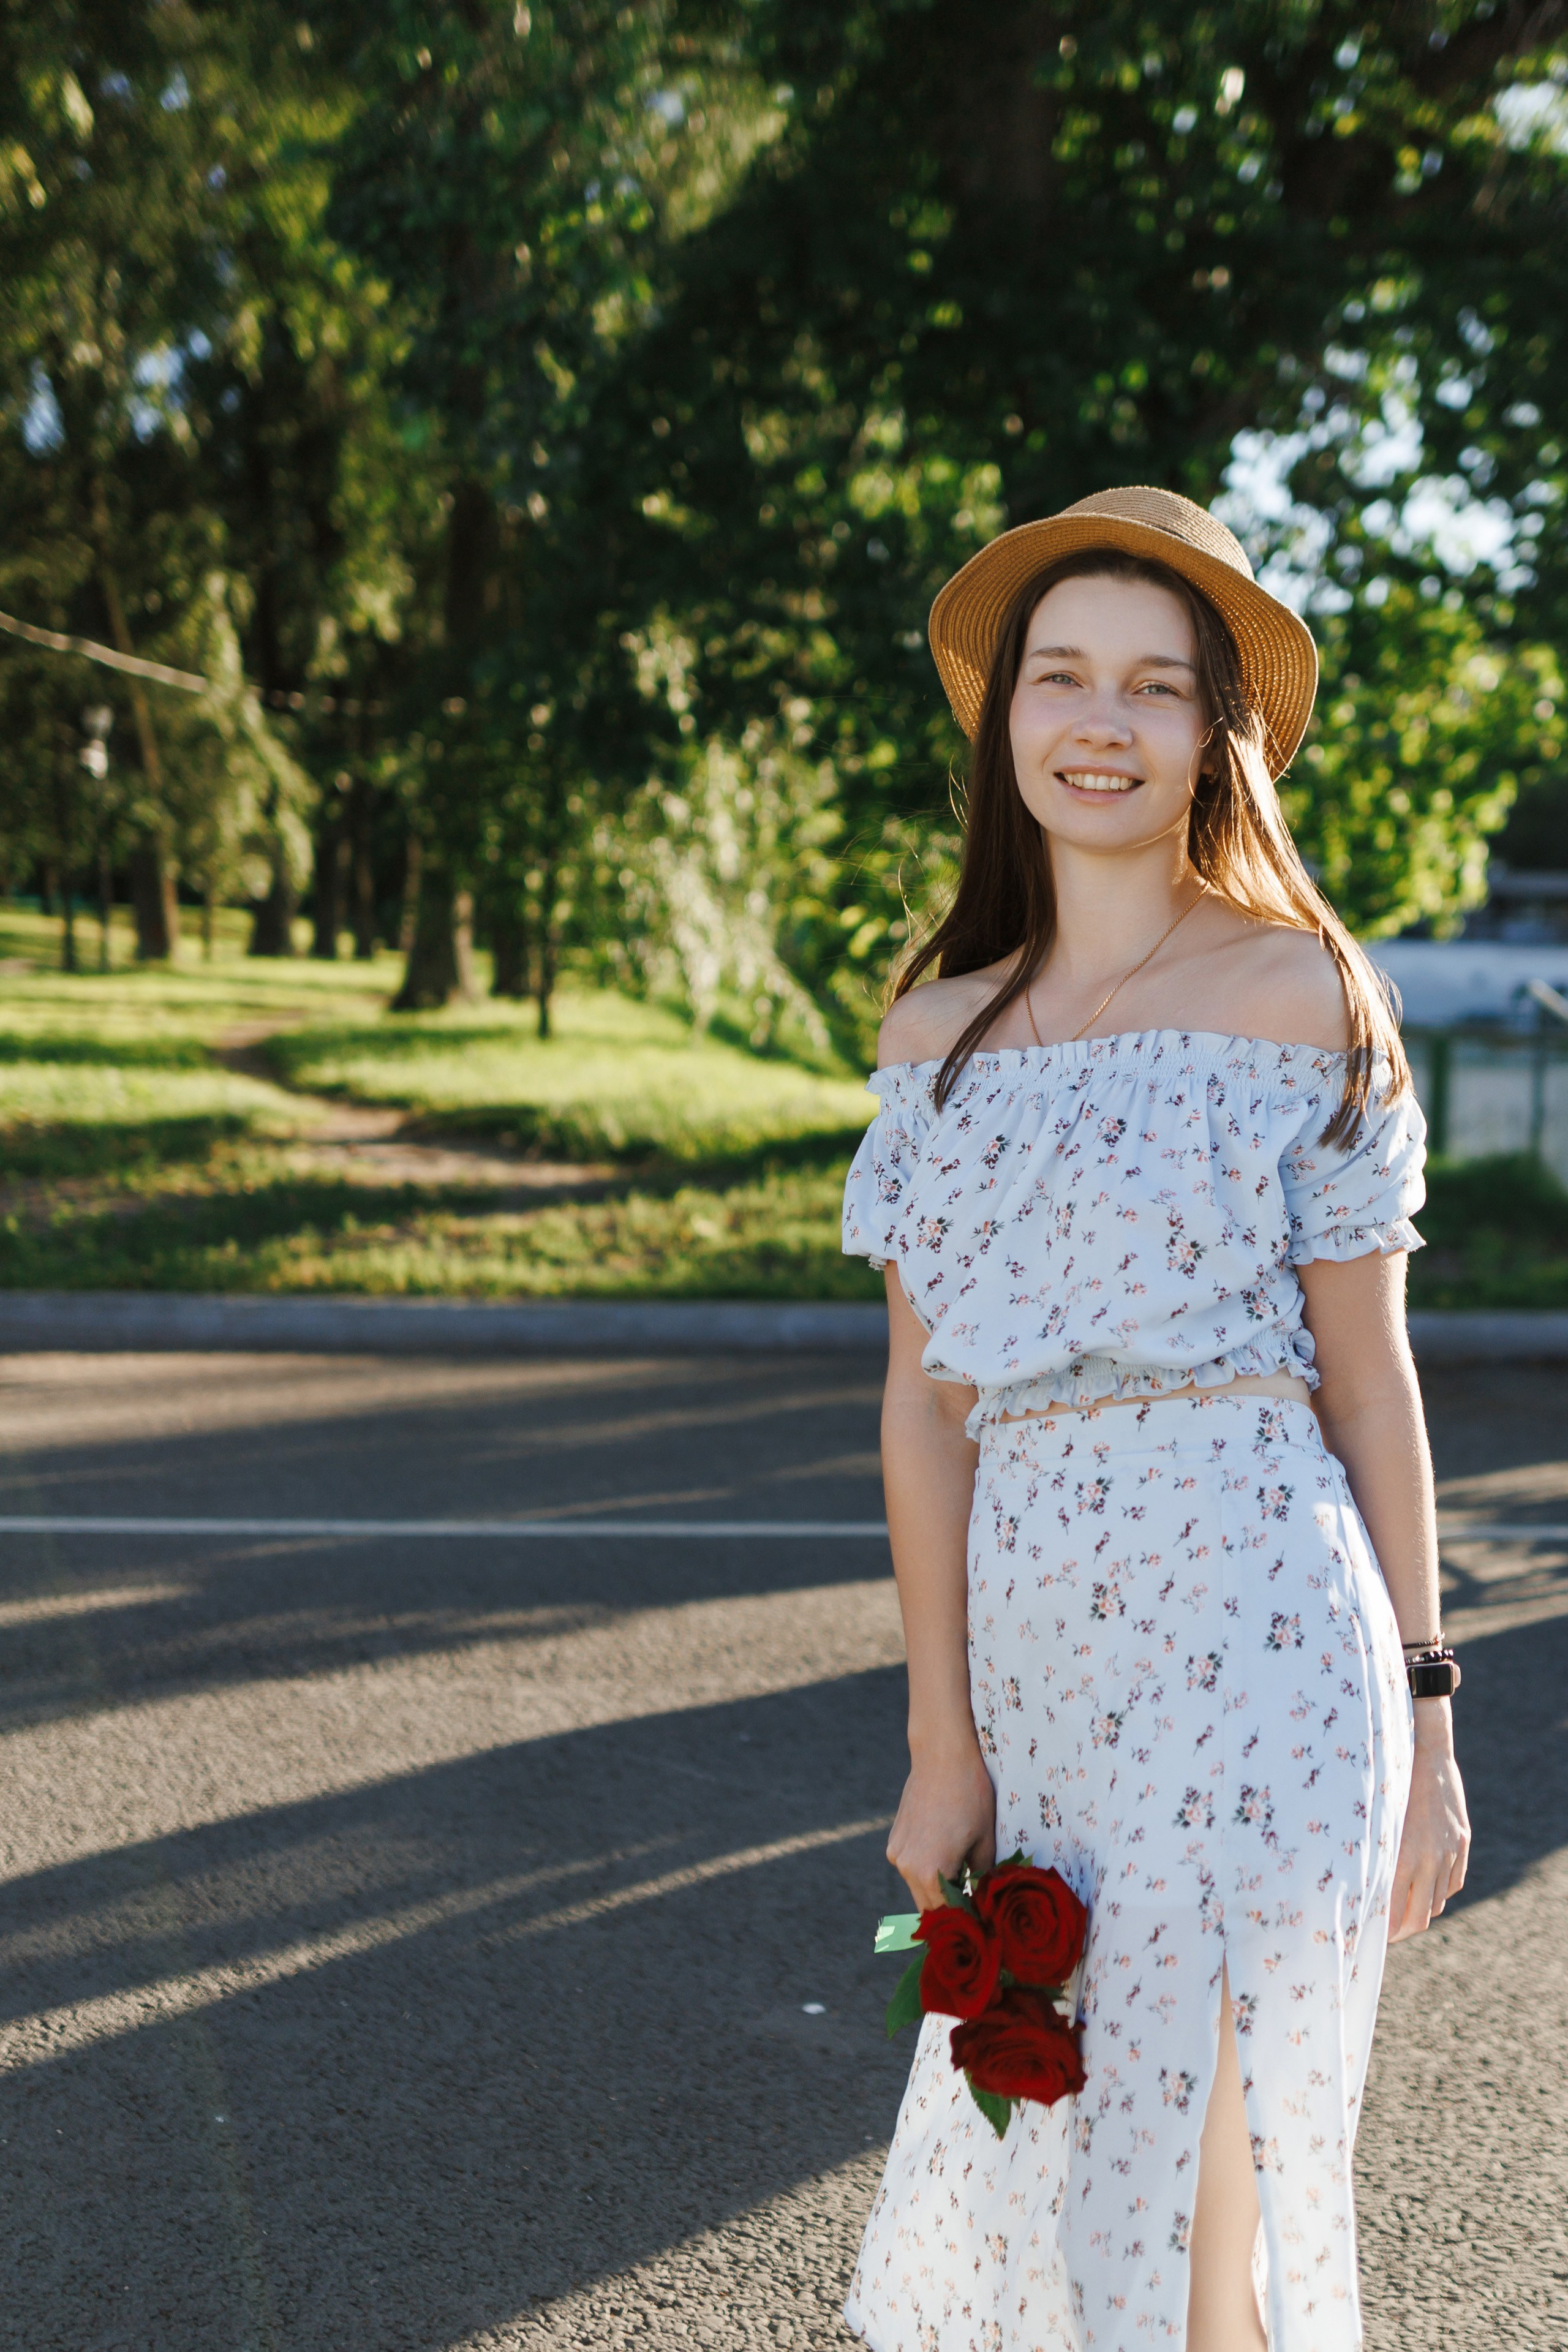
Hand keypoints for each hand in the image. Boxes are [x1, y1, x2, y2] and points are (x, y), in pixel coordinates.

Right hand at [886, 1739, 996, 1910]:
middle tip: (975, 1913)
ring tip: (964, 1884)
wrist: (942, 1755)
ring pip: (919, 1888)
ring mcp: (896, 1853)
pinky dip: (927, 1871)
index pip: (949, 1915)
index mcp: (930, 1872)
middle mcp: (906, 1867)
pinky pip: (911, 1868)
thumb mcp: (985, 1841)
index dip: (966, 1923)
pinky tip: (947, 1857)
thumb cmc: (970, 1796)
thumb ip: (981, 1878)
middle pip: (929, 1907)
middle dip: (951, 1912)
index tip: (981, 1927)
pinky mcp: (894, 1839)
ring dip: (938, 1891)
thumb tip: (982, 1900)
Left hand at [1389, 1707, 1469, 1943]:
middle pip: (1419, 1918)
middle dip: (1402, 1930)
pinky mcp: (1462, 1843)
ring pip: (1437, 1903)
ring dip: (1421, 1911)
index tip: (1371, 1935)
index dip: (1384, 1932)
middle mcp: (1429, 1860)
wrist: (1426, 1752)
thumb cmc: (1386, 1783)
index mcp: (1401, 1857)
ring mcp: (1449, 1853)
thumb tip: (1357, 1888)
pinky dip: (1440, 1891)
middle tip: (1387, 1931)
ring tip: (1403, 1908)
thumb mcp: (1373, 1822)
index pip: (1394, 1914)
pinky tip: (1425, 1887)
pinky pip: (1454, 1883)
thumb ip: (1371, 1856)